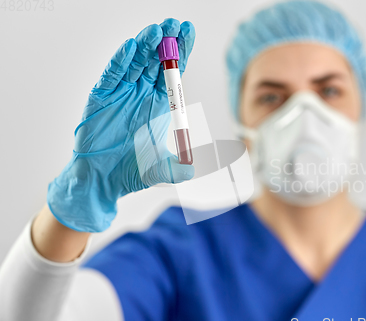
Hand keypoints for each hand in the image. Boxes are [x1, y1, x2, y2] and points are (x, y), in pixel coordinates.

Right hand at [47, 18, 195, 232]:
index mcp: (159, 104)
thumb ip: (177, 168)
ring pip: (135, 63)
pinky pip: (111, 75)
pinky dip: (120, 62)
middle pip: (156, 61)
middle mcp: (141, 93)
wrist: (102, 181)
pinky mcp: (101, 97)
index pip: (173, 72)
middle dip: (166, 43)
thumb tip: (195, 170)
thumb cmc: (132, 173)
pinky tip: (130, 48)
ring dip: (145, 46)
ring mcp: (121, 93)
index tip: (189, 32)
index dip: (181, 52)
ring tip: (157, 31)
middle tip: (175, 24)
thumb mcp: (161, 171)